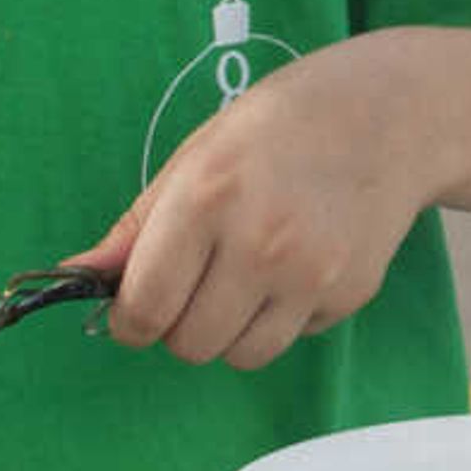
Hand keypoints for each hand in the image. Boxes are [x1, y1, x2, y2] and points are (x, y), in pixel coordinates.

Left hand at [73, 44, 442, 368]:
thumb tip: (79, 274)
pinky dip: (282, 316)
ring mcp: (312, 275)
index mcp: (207, 199)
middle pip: (191, 345)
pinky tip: (296, 263)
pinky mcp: (351, 293)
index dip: (129, 321)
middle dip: (179, 327)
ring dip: (230, 331)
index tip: (135, 311)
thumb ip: (138, 225)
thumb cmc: (278, 127)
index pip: (145, 308)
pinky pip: (292, 336)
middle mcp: (261, 244)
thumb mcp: (197, 155)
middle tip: (194, 287)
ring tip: (244, 278)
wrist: (390, 115)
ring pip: (242, 356)